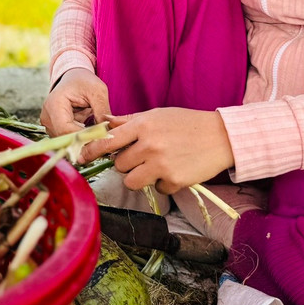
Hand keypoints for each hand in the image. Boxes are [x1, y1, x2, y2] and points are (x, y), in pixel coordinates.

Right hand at [40, 68, 111, 137]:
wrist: (73, 77)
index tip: (101, 137)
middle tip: (102, 136)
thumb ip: (102, 111)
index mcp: (54, 104)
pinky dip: (78, 137)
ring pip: (65, 141)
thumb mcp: (98, 91)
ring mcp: (48, 123)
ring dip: (81, 139)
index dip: (84, 137)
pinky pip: (66, 138)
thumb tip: (108, 130)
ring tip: (95, 130)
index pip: (66, 130)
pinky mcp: (52, 127)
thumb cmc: (84, 81)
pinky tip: (88, 129)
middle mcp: (47, 116)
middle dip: (84, 139)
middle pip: (64, 138)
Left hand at [77, 107, 234, 193]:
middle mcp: (150, 145)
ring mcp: (161, 164)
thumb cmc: (187, 123)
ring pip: (131, 181)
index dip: (91, 150)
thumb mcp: (157, 115)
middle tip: (142, 156)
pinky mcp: (174, 181)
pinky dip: (163, 183)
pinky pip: (156, 189)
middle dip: (126, 163)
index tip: (81, 157)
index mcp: (143, 125)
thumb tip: (104, 123)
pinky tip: (175, 170)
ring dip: (139, 177)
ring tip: (155, 166)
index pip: (107, 140)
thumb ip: (129, 121)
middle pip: (119, 164)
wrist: (221, 137)